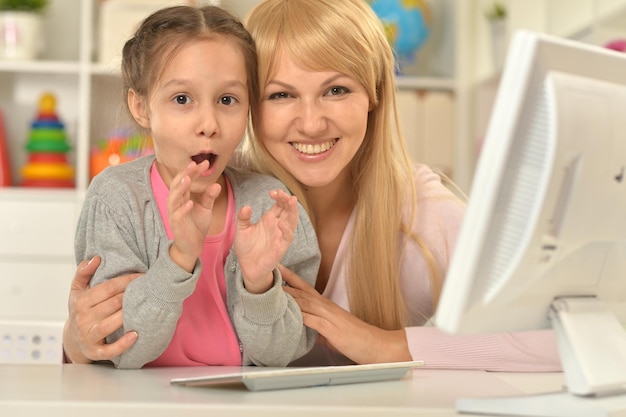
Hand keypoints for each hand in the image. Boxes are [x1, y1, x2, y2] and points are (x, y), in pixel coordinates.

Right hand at [63, 256, 139, 362]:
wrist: (73, 340)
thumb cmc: (80, 311)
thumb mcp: (77, 290)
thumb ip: (83, 272)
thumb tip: (95, 258)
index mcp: (82, 301)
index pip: (107, 288)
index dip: (126, 281)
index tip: (142, 276)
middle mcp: (84, 318)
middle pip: (112, 304)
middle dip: (131, 296)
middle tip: (149, 290)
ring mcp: (89, 335)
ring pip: (109, 324)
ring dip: (127, 316)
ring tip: (144, 308)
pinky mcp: (95, 351)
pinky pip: (109, 349)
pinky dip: (122, 344)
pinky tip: (135, 335)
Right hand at [168, 160, 220, 271]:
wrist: (192, 245)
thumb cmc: (196, 225)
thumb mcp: (206, 209)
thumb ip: (210, 196)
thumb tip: (217, 184)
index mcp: (183, 196)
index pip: (187, 180)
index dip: (194, 171)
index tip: (205, 163)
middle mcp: (176, 202)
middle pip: (178, 185)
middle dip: (185, 174)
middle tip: (194, 164)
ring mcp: (174, 213)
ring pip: (173, 198)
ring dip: (180, 188)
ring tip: (188, 179)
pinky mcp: (175, 225)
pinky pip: (177, 215)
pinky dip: (182, 209)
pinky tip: (189, 203)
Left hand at [235, 189, 297, 293]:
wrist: (247, 267)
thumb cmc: (246, 247)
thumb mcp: (241, 230)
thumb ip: (243, 218)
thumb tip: (246, 207)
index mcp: (270, 219)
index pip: (279, 204)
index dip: (279, 197)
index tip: (272, 192)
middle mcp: (278, 226)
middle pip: (288, 210)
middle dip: (287, 200)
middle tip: (282, 193)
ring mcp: (281, 236)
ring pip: (292, 221)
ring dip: (293, 211)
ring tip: (291, 201)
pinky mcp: (281, 247)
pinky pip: (287, 237)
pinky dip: (287, 230)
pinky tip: (283, 223)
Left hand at [279, 265, 411, 363]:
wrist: (374, 344)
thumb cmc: (354, 338)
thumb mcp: (330, 331)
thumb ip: (316, 327)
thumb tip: (303, 328)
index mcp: (325, 305)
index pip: (304, 287)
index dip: (289, 278)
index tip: (276, 268)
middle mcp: (325, 306)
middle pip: (300, 290)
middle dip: (283, 281)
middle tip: (267, 270)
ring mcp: (328, 316)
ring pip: (305, 302)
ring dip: (288, 295)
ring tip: (272, 288)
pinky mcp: (331, 329)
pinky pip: (313, 320)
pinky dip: (300, 315)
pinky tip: (289, 313)